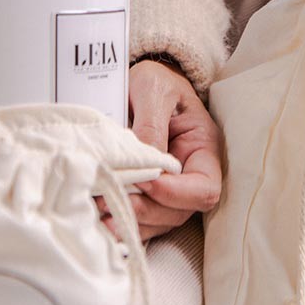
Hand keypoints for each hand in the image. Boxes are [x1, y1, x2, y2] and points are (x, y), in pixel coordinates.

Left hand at [97, 60, 222, 240]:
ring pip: (158, 221)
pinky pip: (140, 219)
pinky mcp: (145, 193)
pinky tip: (100, 221)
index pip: (204, 188)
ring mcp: (168, 188)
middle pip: (178, 211)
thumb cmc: (154, 81)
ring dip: (130, 221)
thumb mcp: (153, 89)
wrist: (137, 83)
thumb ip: (151, 124)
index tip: (145, 180)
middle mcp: (189, 174)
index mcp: (202, 149)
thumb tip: (145, 160)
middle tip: (110, 199)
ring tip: (99, 214)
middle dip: (145, 210)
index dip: (175, 193)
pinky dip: (121, 223)